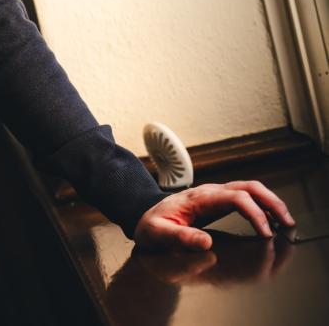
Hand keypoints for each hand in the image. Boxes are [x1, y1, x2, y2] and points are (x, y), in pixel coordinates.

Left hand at [133, 180, 294, 250]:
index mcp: (198, 198)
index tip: (266, 233)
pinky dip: (261, 206)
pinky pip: (244, 197)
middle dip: (271, 202)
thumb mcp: (158, 233)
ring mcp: (214, 194)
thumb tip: (205, 243)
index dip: (254, 213)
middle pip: (248, 187)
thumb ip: (179, 237)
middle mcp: (209, 192)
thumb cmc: (150, 225)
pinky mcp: (217, 201)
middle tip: (287, 222)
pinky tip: (269, 220)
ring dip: (270, 202)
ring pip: (249, 189)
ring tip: (285, 221)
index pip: (235, 197)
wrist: (142, 214)